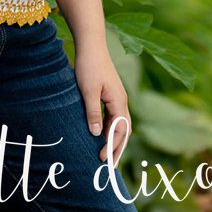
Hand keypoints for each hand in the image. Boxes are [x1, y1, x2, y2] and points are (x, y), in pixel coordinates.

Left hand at [75, 43, 131, 170]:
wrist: (91, 45)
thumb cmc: (89, 66)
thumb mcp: (87, 90)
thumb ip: (92, 112)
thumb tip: (96, 134)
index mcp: (119, 102)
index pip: (120, 131)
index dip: (112, 146)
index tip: (102, 159)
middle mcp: (121, 102)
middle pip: (124, 131)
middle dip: (117, 148)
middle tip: (109, 165)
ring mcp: (117, 98)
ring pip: (119, 125)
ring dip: (114, 140)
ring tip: (106, 154)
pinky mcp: (110, 94)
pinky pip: (113, 116)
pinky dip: (110, 128)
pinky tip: (100, 134)